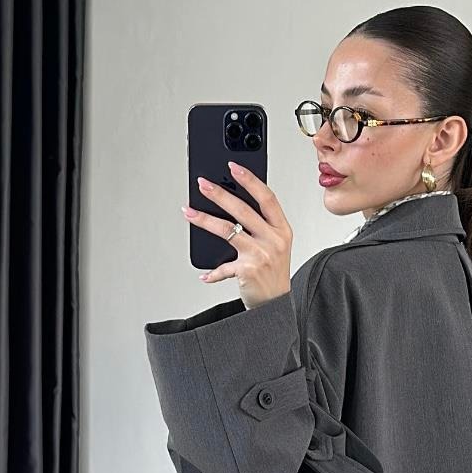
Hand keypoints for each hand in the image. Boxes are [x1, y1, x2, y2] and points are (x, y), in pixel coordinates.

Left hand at [182, 161, 292, 308]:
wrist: (276, 305)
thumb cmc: (273, 273)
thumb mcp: (276, 245)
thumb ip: (261, 225)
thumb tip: (231, 204)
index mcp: (282, 230)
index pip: (267, 198)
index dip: (250, 180)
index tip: (233, 167)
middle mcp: (273, 240)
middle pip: (243, 209)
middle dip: (219, 194)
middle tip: (203, 184)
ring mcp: (261, 255)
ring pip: (227, 230)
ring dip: (204, 220)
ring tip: (189, 212)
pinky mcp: (248, 271)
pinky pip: (223, 267)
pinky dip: (212, 272)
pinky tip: (204, 274)